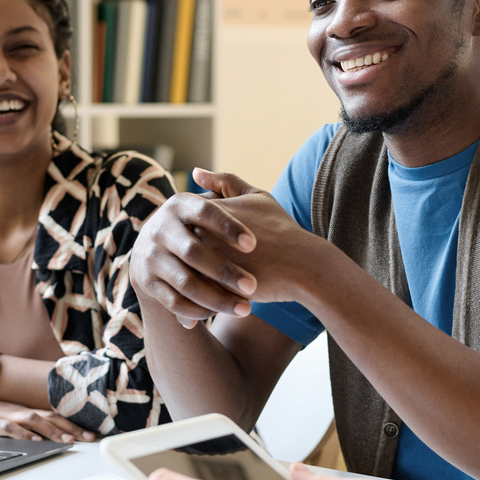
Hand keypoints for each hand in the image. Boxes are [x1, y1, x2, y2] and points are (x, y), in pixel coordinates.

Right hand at [0, 392, 94, 441]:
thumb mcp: (7, 416)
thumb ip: (25, 423)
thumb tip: (44, 435)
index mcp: (24, 410)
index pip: (54, 415)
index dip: (73, 424)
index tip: (90, 433)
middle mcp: (19, 411)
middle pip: (50, 417)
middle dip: (71, 428)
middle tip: (89, 438)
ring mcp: (6, 415)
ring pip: (34, 420)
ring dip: (52, 430)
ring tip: (67, 441)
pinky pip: (10, 428)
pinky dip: (23, 434)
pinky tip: (34, 441)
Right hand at [128, 169, 261, 326]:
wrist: (153, 251)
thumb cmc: (194, 225)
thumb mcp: (203, 204)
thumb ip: (219, 186)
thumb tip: (199, 172)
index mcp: (177, 204)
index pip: (205, 212)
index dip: (229, 227)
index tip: (254, 244)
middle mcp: (159, 229)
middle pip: (194, 253)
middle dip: (226, 272)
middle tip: (253, 286)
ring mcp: (151, 257)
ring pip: (186, 282)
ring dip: (217, 298)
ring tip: (246, 307)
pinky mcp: (148, 282)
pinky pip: (175, 301)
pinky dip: (200, 309)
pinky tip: (224, 313)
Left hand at [194, 169, 321, 304]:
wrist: (301, 264)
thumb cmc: (281, 228)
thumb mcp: (256, 197)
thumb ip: (225, 181)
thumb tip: (196, 172)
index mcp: (206, 213)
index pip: (183, 222)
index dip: (195, 234)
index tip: (206, 242)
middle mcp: (200, 236)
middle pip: (179, 249)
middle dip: (184, 259)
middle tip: (199, 269)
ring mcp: (204, 264)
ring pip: (182, 276)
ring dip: (185, 284)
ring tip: (200, 288)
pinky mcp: (212, 289)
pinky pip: (193, 299)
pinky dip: (194, 304)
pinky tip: (205, 306)